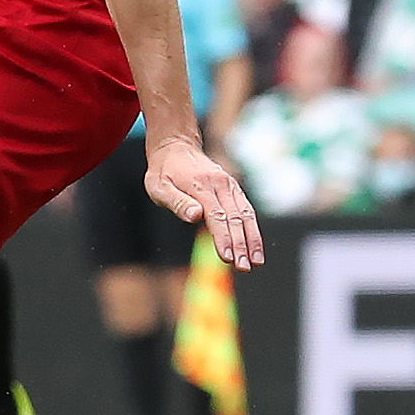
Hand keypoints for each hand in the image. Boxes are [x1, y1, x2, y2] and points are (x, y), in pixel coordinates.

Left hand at [147, 137, 263, 269]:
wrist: (175, 147)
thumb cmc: (163, 171)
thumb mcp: (158, 186)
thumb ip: (177, 201)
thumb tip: (196, 216)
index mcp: (201, 185)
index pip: (217, 216)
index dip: (223, 238)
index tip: (228, 258)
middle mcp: (220, 185)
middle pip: (235, 218)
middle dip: (241, 245)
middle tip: (244, 267)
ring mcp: (229, 186)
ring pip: (246, 214)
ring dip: (252, 239)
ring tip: (256, 262)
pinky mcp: (233, 188)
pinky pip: (247, 209)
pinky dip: (253, 228)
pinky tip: (255, 246)